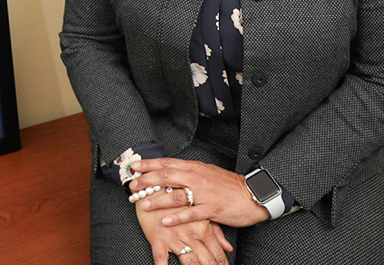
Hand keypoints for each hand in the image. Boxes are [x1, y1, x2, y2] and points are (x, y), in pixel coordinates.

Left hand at [131, 159, 268, 228]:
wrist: (251, 194)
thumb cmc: (227, 184)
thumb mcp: (206, 172)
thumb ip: (189, 172)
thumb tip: (170, 171)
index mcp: (194, 167)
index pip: (167, 163)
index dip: (149, 164)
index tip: (135, 166)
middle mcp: (196, 177)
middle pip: (167, 176)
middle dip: (147, 180)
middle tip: (132, 185)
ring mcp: (204, 193)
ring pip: (176, 194)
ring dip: (157, 199)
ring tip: (143, 203)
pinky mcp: (212, 209)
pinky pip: (191, 214)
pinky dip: (177, 217)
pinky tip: (166, 221)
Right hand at [136, 202, 231, 264]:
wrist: (152, 185)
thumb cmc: (178, 198)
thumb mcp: (198, 211)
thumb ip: (215, 231)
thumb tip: (228, 248)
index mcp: (201, 227)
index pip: (216, 252)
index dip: (222, 263)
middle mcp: (190, 233)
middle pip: (206, 259)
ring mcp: (174, 237)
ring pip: (189, 261)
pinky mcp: (157, 238)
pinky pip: (160, 257)